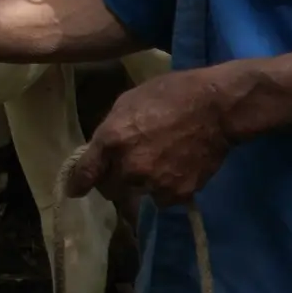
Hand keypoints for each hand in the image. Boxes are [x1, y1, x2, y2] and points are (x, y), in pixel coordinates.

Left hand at [62, 66, 236, 206]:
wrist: (216, 107)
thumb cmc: (171, 94)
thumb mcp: (129, 102)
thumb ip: (111, 129)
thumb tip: (102, 150)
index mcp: (112, 139)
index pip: (86, 173)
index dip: (78, 183)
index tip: (75, 191)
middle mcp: (129, 166)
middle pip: (110, 188)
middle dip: (114, 181)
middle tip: (127, 167)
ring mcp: (154, 183)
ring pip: (137, 195)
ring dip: (141, 185)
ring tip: (157, 165)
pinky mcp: (178, 194)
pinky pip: (163, 199)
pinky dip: (166, 189)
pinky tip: (176, 170)